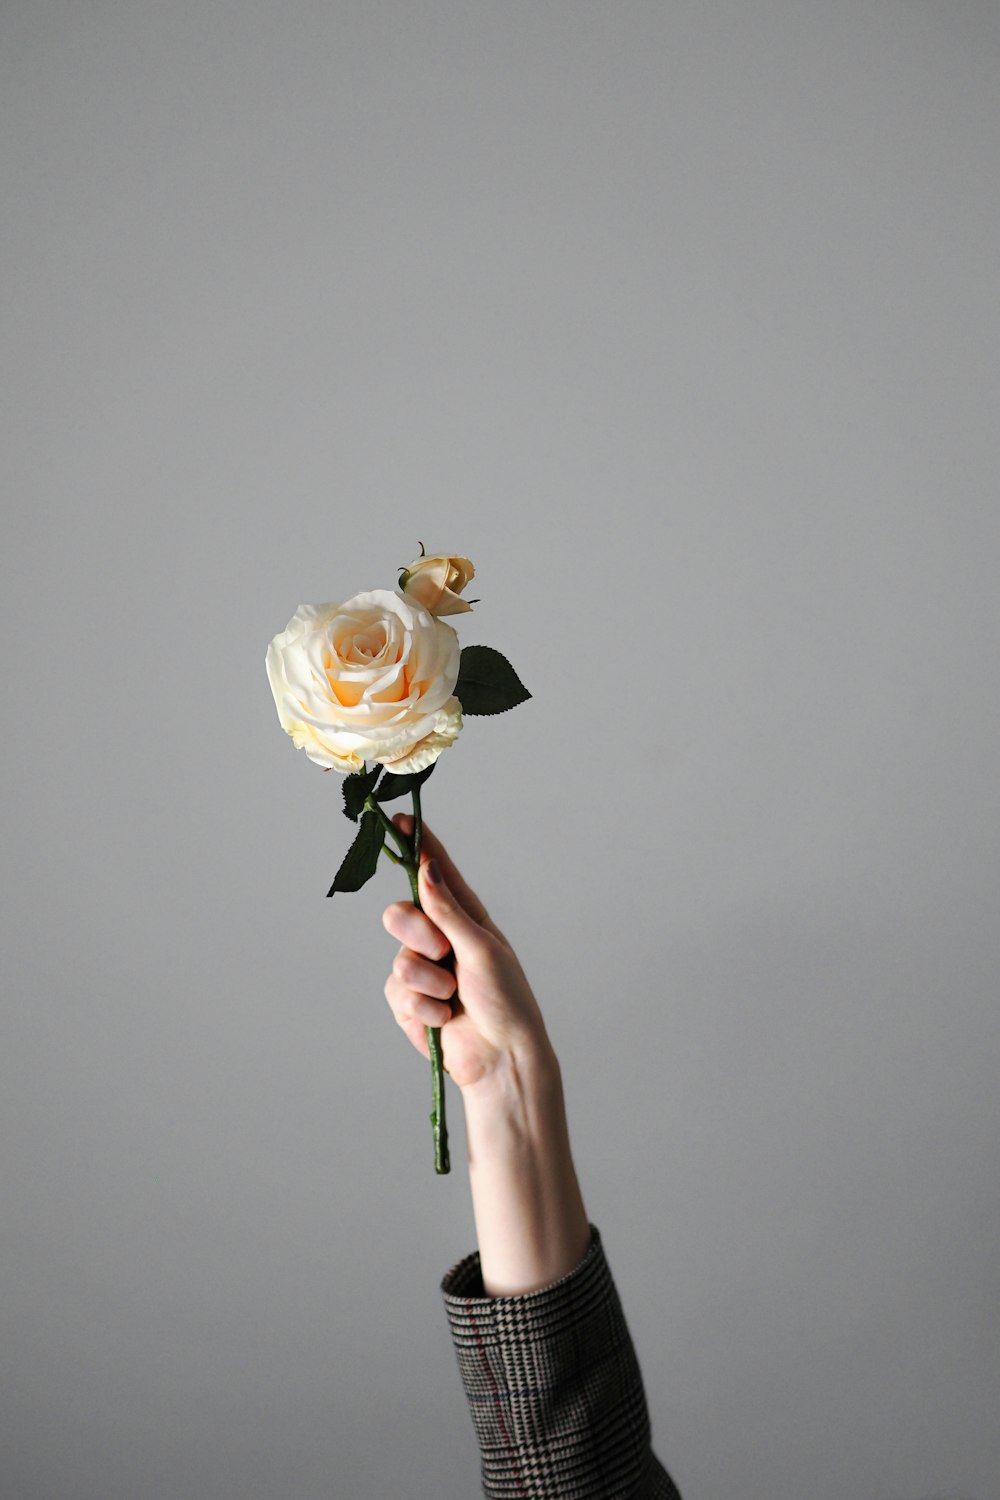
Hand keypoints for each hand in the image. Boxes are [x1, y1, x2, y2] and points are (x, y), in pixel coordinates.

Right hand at [381, 814, 553, 1091]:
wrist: (500, 1057)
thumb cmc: (506, 1001)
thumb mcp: (482, 949)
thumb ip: (449, 911)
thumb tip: (428, 869)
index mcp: (466, 918)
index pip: (436, 874)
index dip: (417, 847)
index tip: (400, 820)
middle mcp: (441, 939)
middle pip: (401, 912)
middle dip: (416, 931)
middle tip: (440, 950)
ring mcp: (424, 971)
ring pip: (399, 958)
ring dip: (427, 982)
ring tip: (453, 997)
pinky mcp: (410, 1003)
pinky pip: (396, 992)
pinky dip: (421, 1008)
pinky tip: (443, 1019)